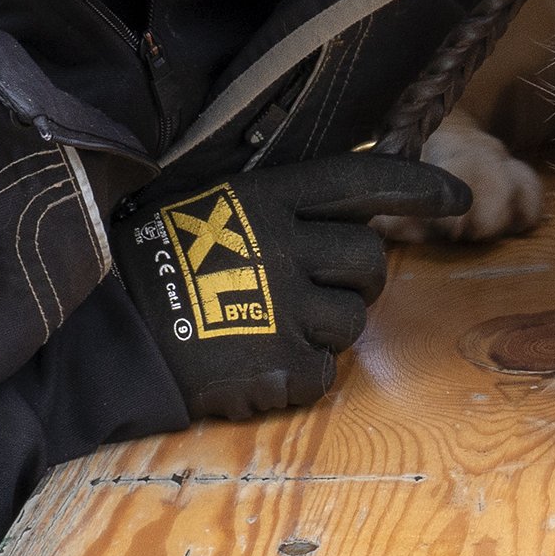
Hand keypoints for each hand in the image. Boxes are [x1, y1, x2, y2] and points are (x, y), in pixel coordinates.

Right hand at [114, 153, 470, 419]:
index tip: (457, 200)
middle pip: (370, 263)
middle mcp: (284, 244)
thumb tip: (345, 200)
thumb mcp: (207, 203)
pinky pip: (321, 374)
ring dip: (324, 331)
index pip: (363, 180)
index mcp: (267, 197)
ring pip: (352, 323)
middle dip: (357, 282)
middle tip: (313, 292)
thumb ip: (274, 199)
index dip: (419, 187)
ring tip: (265, 328)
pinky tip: (252, 363)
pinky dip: (295, 376)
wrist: (97, 333)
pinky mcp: (276, 365)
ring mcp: (282, 307)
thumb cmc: (148, 261)